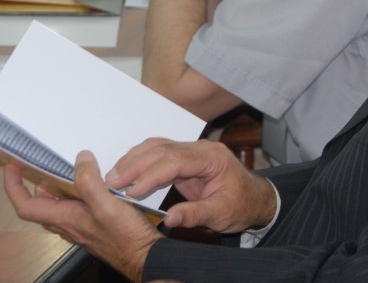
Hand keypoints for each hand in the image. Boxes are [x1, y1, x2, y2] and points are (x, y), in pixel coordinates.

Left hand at [4, 151, 161, 281]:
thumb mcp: (105, 205)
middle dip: (36, 183)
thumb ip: (89, 181)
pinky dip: (75, 192)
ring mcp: (79, 225)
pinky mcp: (92, 224)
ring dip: (57, 186)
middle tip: (42, 163)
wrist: (142, 256)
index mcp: (64, 218)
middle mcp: (67, 223)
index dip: (14, 187)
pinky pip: (75, 206)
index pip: (26, 205)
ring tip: (70, 167)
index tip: (12, 169)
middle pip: (40, 204)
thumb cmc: (123, 237)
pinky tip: (93, 183)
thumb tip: (80, 159)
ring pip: (58, 205)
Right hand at [106, 138, 275, 232]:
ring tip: (113, 176)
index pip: (175, 161)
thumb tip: (169, 219)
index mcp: (213, 158)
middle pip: (163, 150)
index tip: (131, 189)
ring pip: (158, 147)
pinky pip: (160, 153)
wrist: (255, 199)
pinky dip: (141, 160)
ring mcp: (193, 151)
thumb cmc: (242, 204)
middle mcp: (201, 149)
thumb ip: (196, 214)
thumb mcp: (222, 214)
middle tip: (112, 181)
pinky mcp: (186, 158)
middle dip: (135, 165)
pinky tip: (127, 171)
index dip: (151, 174)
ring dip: (134, 159)